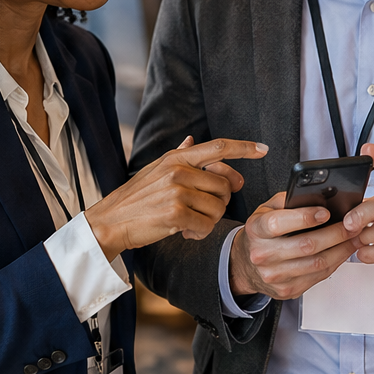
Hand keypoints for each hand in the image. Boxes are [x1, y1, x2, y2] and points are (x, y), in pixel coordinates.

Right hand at [86, 136, 267, 259]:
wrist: (109, 222)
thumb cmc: (136, 198)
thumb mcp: (156, 170)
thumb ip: (178, 155)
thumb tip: (192, 139)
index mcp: (177, 157)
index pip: (218, 147)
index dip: (244, 148)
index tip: (263, 149)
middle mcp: (178, 170)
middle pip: (225, 185)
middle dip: (220, 201)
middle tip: (202, 209)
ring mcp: (177, 191)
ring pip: (218, 207)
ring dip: (208, 220)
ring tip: (189, 222)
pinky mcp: (175, 213)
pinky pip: (206, 225)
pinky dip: (200, 234)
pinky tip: (185, 233)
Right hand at [229, 192, 357, 298]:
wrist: (245, 264)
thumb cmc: (261, 233)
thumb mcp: (266, 209)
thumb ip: (288, 200)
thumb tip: (319, 196)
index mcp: (256, 229)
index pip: (279, 223)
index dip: (304, 217)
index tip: (326, 212)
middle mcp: (262, 254)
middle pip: (306, 245)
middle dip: (335, 234)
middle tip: (353, 224)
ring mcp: (274, 275)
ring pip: (317, 264)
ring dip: (341, 250)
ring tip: (355, 237)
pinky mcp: (286, 290)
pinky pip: (318, 277)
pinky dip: (335, 263)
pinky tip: (342, 252)